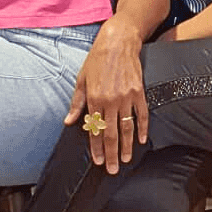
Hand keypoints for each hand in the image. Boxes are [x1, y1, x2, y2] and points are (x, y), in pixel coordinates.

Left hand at [63, 17, 148, 173]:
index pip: (95, 129)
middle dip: (111, 154)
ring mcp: (127, 97)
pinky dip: (143, 128)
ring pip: (127, 128)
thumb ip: (77, 103)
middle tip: (111, 169)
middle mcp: (110, 101)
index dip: (96, 147)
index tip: (97, 161)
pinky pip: (142, 115)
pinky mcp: (139, 92)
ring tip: (125, 160)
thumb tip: (69, 121)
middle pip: (111, 134)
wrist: (118, 42)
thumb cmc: (97, 60)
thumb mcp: (81, 80)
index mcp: (94, 99)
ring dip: (126, 146)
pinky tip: (141, 140)